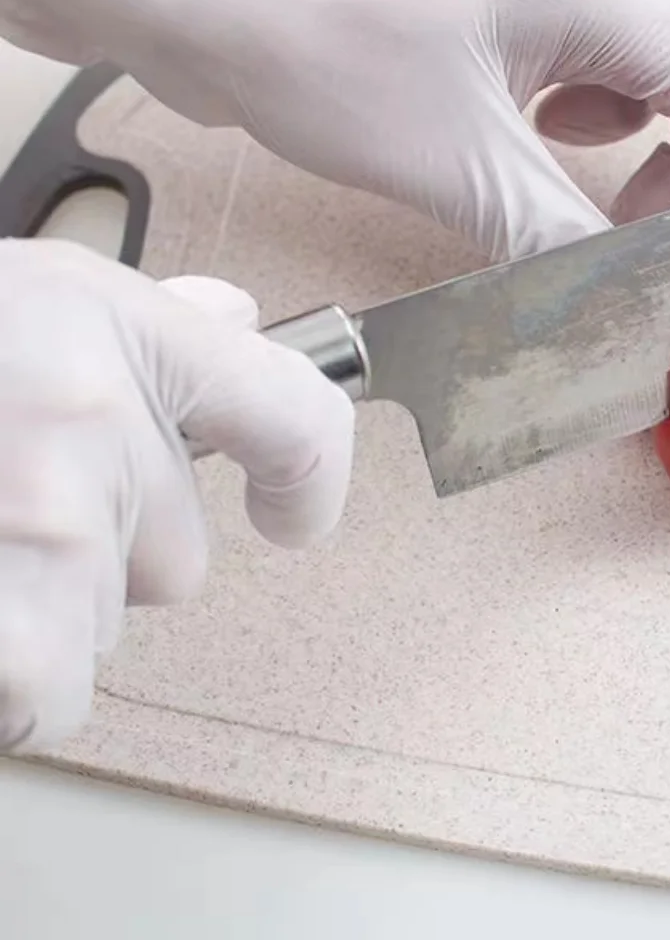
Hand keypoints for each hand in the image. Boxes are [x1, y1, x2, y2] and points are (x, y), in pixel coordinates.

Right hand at [0, 238, 352, 753]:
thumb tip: (235, 318)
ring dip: (49, 606)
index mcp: (116, 338)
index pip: (297, 416)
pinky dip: (12, 676)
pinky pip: (48, 695)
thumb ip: (150, 319)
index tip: (296, 512)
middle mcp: (89, 433)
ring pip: (108, 626)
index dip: (316, 478)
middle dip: (111, 542)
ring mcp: (38, 540)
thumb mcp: (38, 297)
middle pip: (181, 558)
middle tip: (12, 494)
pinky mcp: (4, 639)